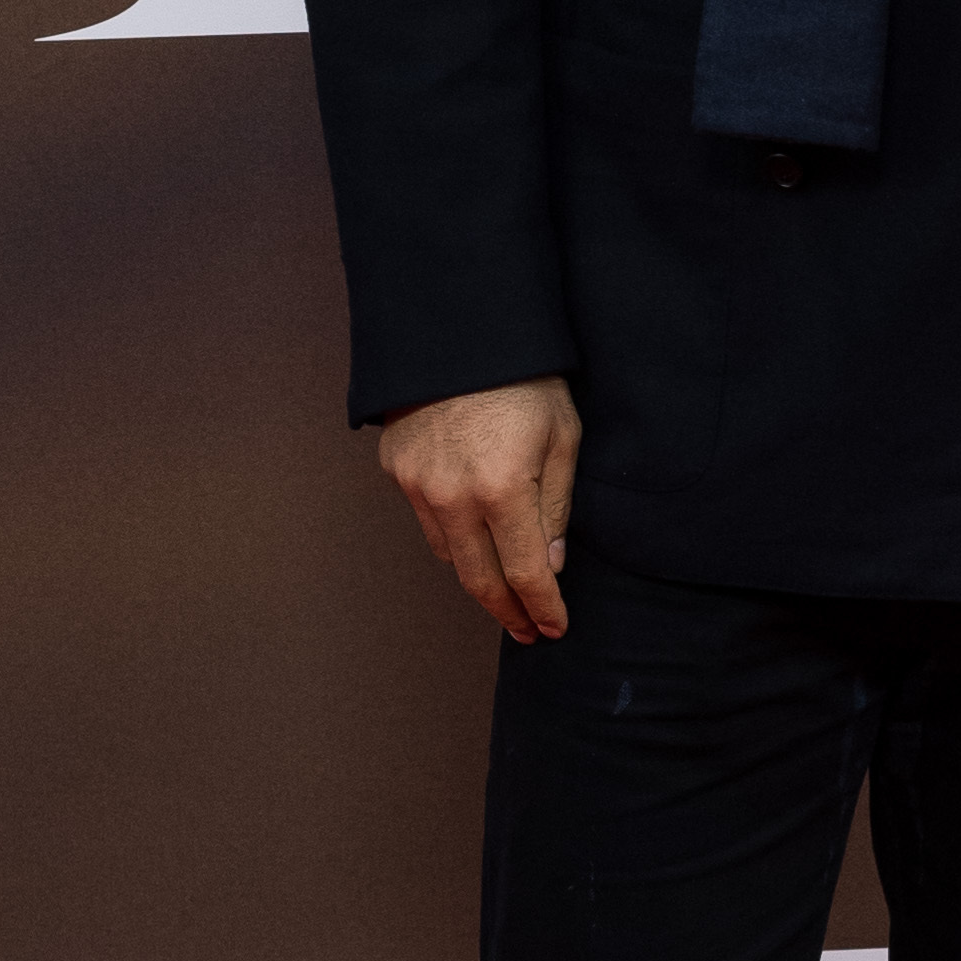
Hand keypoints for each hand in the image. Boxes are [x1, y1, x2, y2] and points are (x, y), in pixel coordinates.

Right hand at [377, 376, 580, 641]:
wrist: (458, 329)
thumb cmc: (523, 376)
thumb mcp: (563, 436)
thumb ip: (557, 506)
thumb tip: (551, 564)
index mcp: (502, 490)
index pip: (526, 574)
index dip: (543, 609)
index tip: (555, 627)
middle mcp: (453, 497)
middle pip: (480, 580)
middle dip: (508, 613)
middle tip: (527, 632)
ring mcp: (418, 486)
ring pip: (450, 555)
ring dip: (479, 579)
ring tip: (504, 593)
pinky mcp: (397, 470)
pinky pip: (428, 521)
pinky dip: (454, 538)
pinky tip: (474, 540)